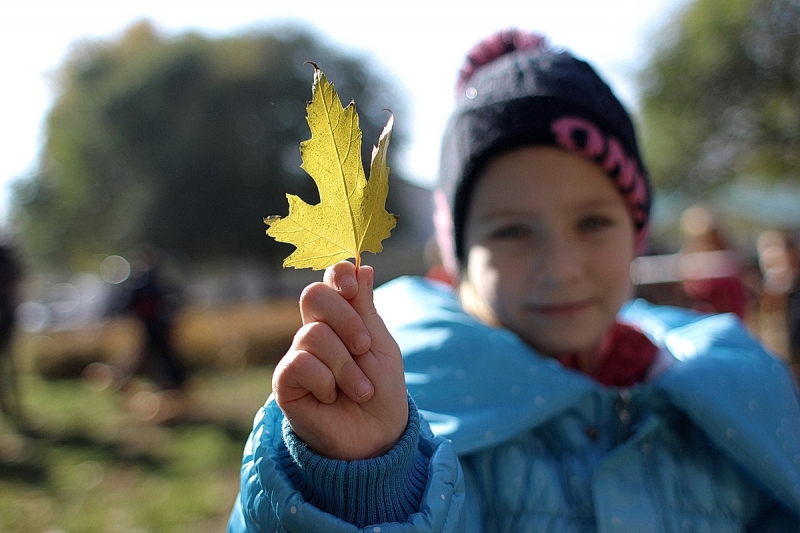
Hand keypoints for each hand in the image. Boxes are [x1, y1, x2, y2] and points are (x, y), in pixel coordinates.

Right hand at [272, 261, 407, 460]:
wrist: (376, 435)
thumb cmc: (381, 390)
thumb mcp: (380, 344)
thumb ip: (366, 308)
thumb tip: (363, 267)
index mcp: (340, 318)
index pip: (330, 281)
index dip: (338, 275)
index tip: (352, 287)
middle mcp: (314, 331)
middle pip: (314, 296)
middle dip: (346, 320)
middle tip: (363, 348)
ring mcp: (298, 354)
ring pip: (314, 335)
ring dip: (346, 366)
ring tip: (359, 389)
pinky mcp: (285, 381)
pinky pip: (301, 363)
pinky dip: (326, 382)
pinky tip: (331, 398)